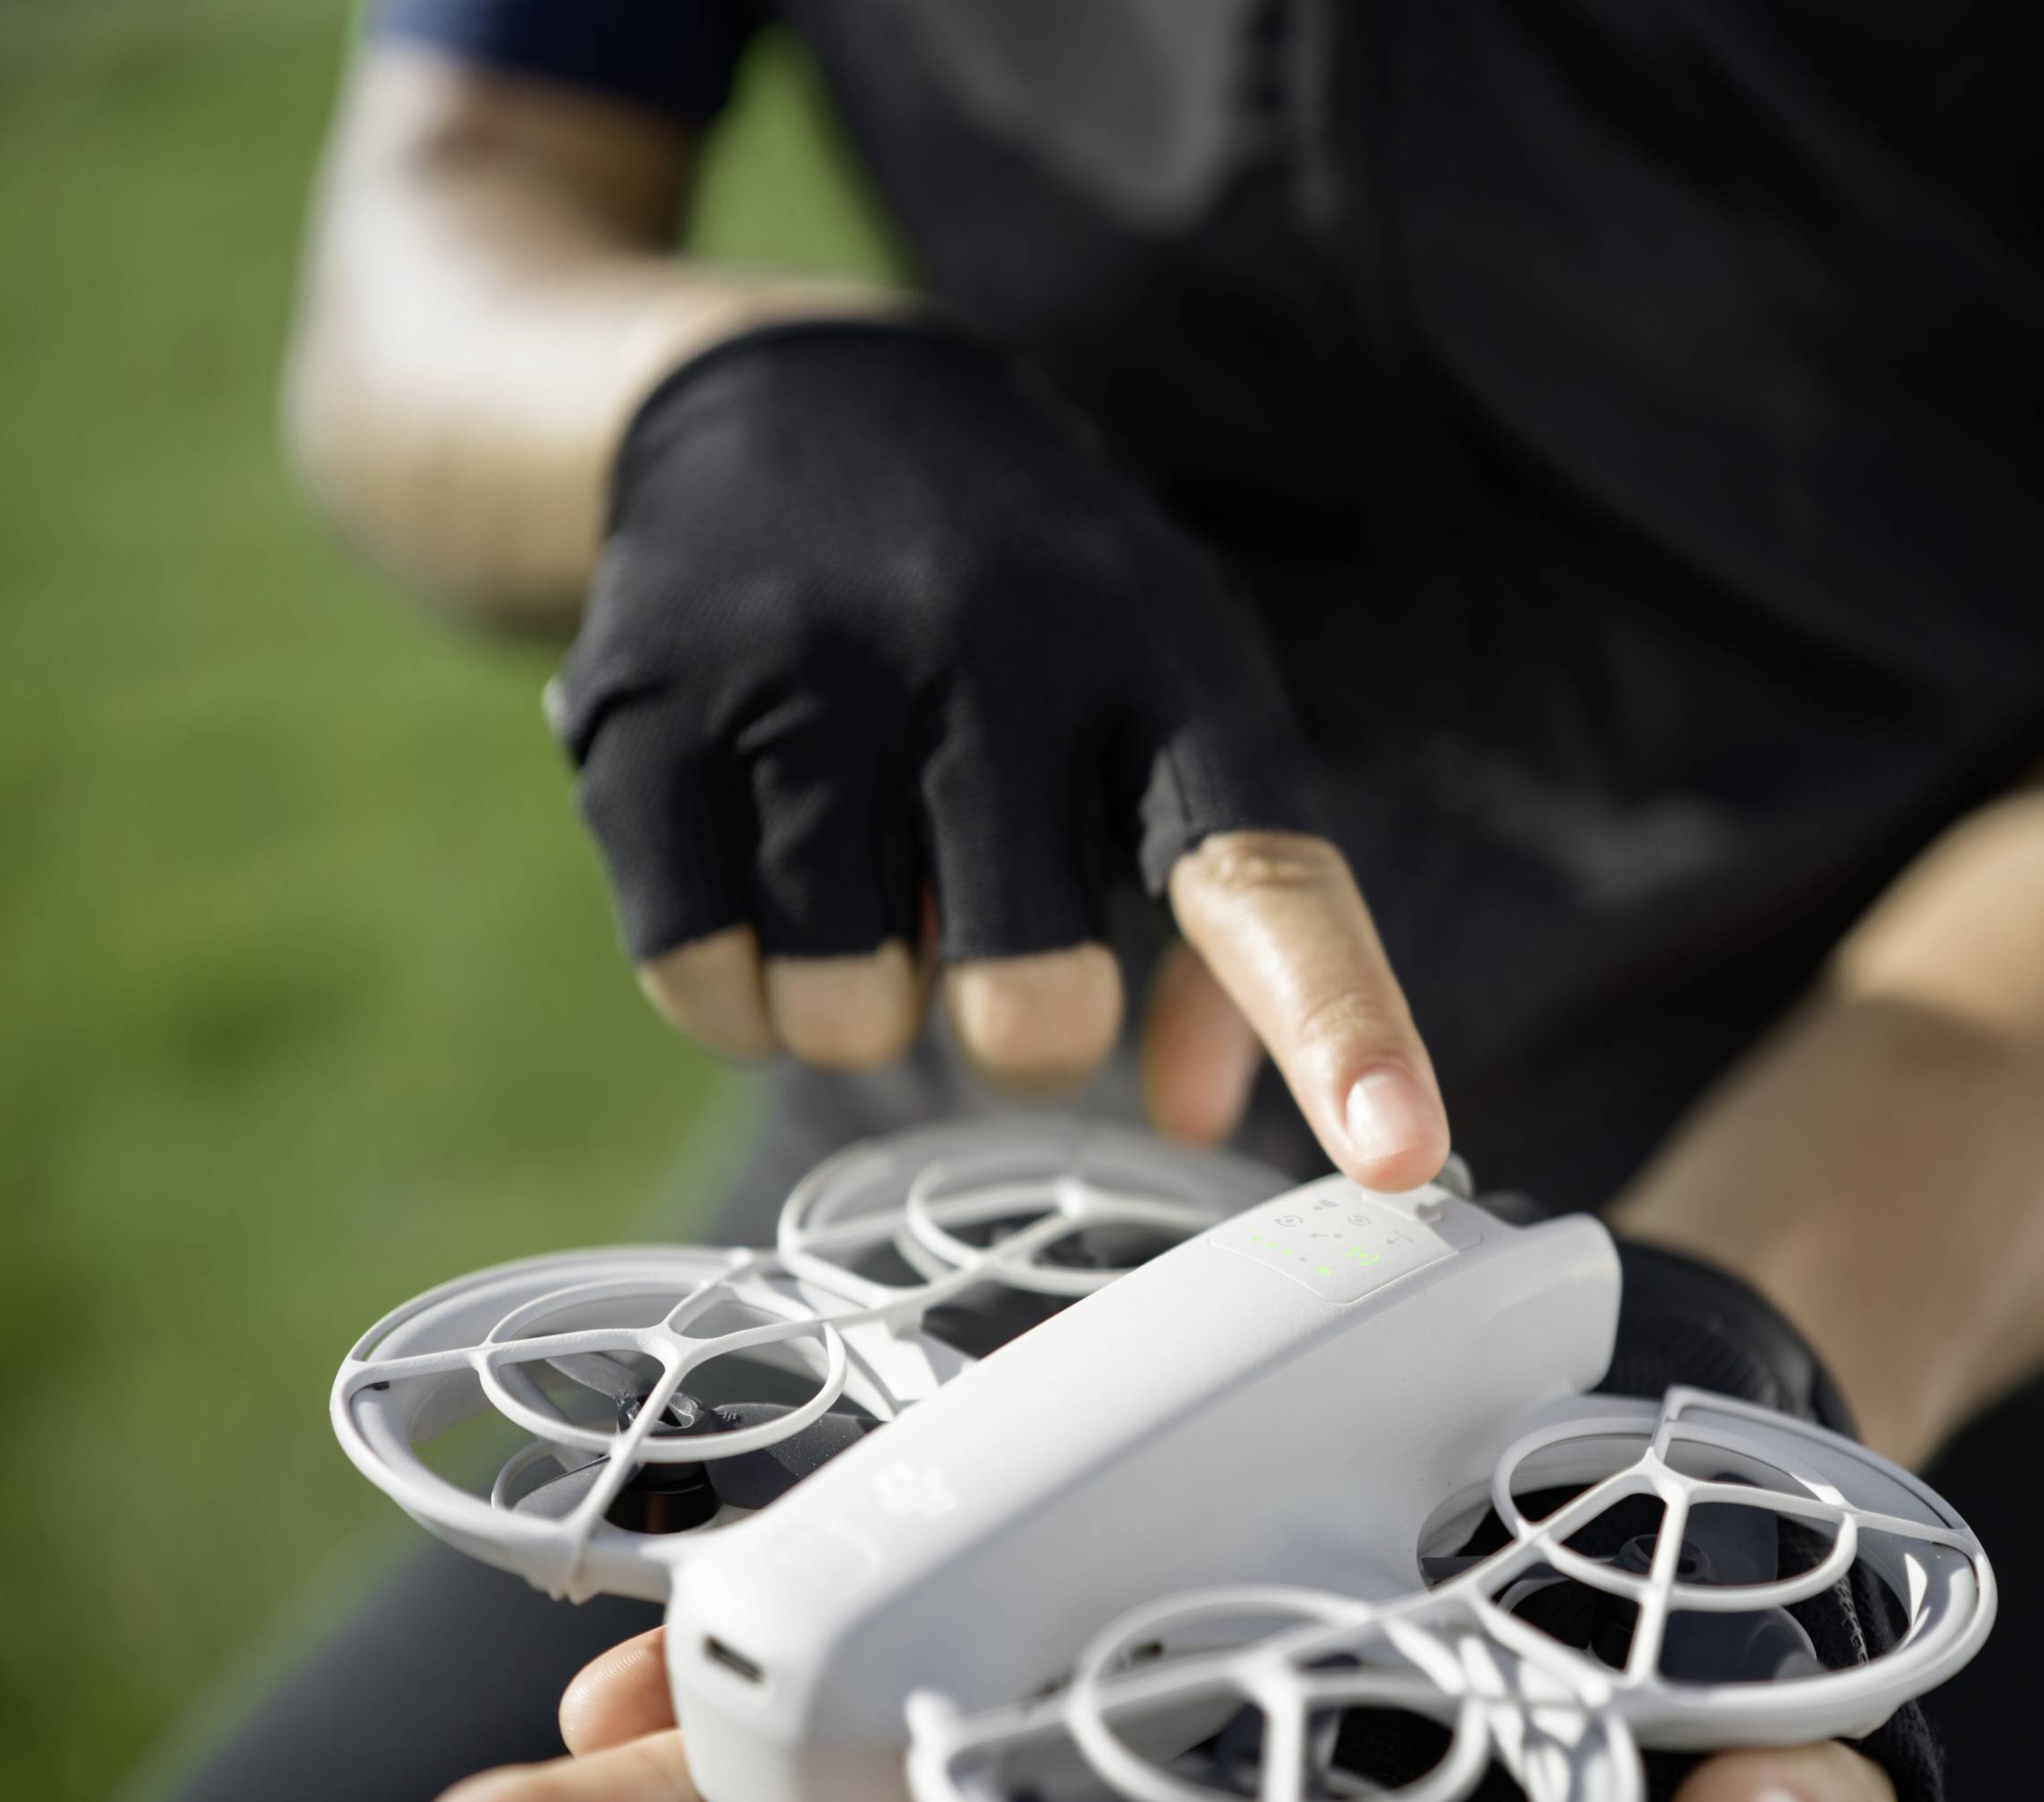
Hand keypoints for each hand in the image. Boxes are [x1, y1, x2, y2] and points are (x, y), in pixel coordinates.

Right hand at [553, 321, 1445, 1187]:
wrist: (788, 400)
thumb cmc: (1027, 609)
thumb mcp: (1165, 702)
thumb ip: (1220, 918)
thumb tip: (1205, 1119)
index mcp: (1162, 658)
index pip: (1264, 875)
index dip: (1336, 1027)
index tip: (1400, 1159)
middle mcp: (994, 647)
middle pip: (1034, 1008)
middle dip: (1024, 1027)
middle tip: (996, 922)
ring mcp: (806, 668)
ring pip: (850, 1015)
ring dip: (868, 999)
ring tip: (868, 865)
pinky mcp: (643, 708)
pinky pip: (702, 982)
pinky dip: (742, 990)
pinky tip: (765, 876)